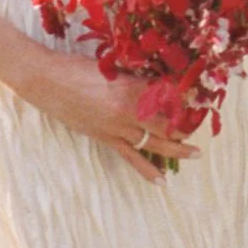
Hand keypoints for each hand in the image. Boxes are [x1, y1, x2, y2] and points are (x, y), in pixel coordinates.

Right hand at [21, 47, 197, 182]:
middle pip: (167, 122)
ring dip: (176, 148)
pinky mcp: (106, 139)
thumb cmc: (77, 67)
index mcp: (132, 87)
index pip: (168, 95)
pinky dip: (148, 170)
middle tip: (201, 124)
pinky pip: (132, 157)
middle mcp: (128, 110)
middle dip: (186, 124)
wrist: (46, 80)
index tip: (200, 98)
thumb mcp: (112, 67)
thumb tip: (158, 83)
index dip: (186, 98)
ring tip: (195, 153)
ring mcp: (117, 128)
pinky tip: (162, 181)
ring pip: (154, 142)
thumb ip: (135, 77)